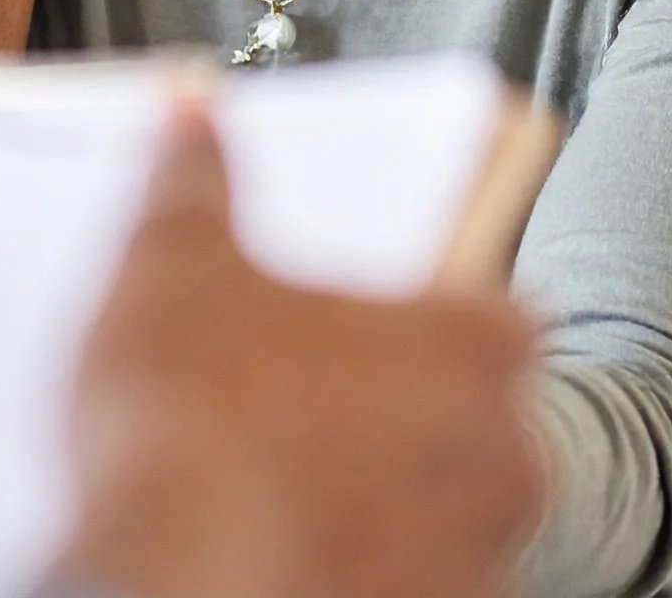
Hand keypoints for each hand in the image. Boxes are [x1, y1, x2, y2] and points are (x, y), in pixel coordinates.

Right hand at [58, 105, 544, 597]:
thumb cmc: (188, 445)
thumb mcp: (168, 268)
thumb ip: (194, 180)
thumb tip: (194, 121)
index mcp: (468, 348)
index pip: (503, 296)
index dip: (444, 288)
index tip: (403, 282)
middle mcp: (500, 462)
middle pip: (474, 409)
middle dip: (402, 399)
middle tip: (309, 386)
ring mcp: (470, 567)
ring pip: (443, 510)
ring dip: (383, 493)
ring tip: (281, 478)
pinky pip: (403, 584)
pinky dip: (356, 565)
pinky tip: (277, 548)